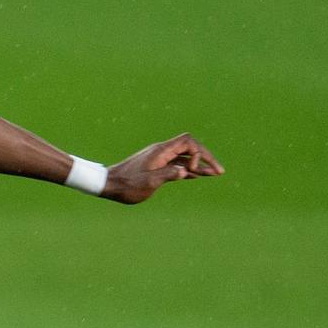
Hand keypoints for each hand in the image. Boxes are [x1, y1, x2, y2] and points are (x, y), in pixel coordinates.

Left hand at [102, 133, 223, 203]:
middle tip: (219, 171)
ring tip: (215, 174)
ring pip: (184, 157)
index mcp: (160, 152)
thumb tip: (185, 171)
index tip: (192, 170)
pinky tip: (198, 176)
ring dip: (199, 165)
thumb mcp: (148, 183)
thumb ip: (167, 175)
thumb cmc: (126, 185)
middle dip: (205, 158)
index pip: (187, 142)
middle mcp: (161, 151)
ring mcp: (159, 158)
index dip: (197, 153)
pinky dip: (188, 169)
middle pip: (190, 148)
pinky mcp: (156, 166)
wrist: (108, 184)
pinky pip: (177, 164)